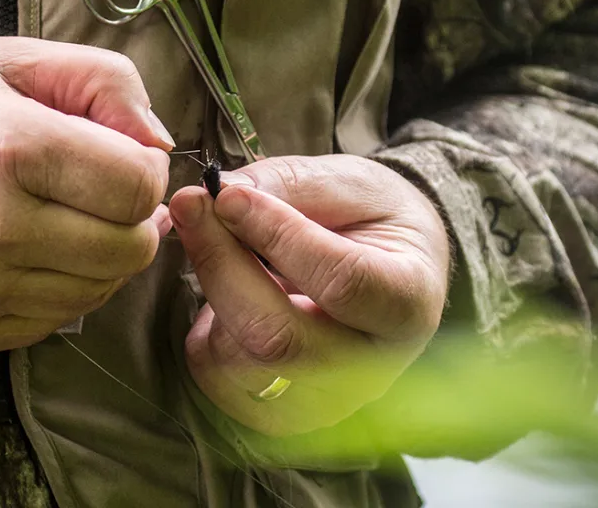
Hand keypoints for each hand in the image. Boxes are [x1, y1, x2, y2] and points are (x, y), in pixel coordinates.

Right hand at [0, 38, 173, 352]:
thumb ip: (99, 81)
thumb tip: (160, 143)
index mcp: (8, 145)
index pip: (139, 186)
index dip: (144, 167)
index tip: (115, 154)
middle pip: (130, 248)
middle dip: (130, 217)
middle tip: (93, 189)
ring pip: (98, 291)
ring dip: (97, 255)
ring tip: (56, 216)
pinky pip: (52, 322)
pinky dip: (57, 289)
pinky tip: (25, 251)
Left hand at [169, 155, 448, 436]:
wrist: (386, 263)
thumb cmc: (369, 216)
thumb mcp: (345, 182)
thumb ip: (287, 186)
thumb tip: (219, 194)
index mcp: (407, 303)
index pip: (341, 282)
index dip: (276, 235)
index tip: (228, 195)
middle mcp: (373, 367)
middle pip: (277, 337)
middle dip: (220, 263)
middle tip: (190, 205)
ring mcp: (326, 400)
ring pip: (238, 362)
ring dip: (210, 293)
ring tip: (217, 244)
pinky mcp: (282, 414)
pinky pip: (217, 379)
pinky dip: (204, 331)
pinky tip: (226, 292)